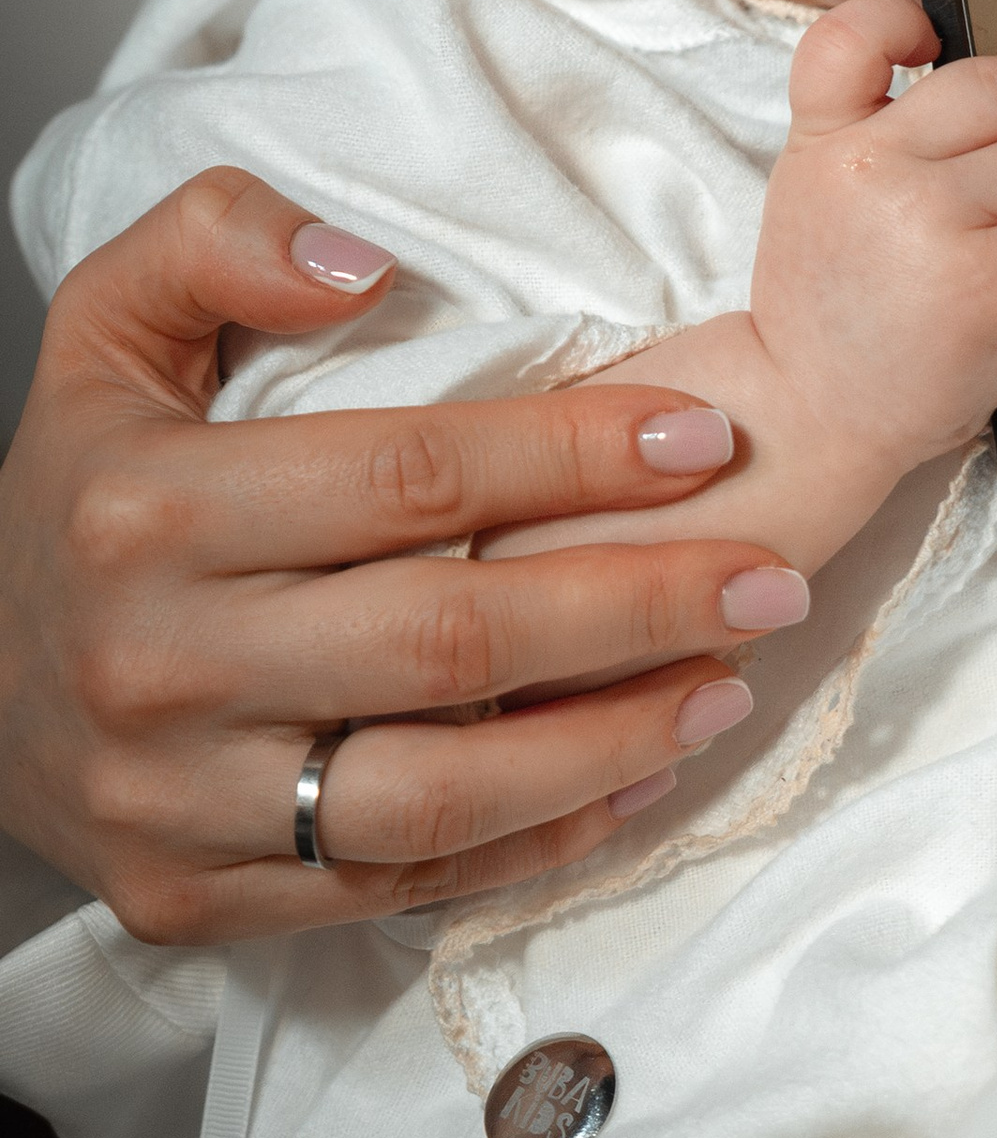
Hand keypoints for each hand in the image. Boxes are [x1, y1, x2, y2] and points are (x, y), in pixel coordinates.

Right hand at [0, 171, 812, 944]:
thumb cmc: (84, 493)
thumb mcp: (107, 327)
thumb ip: (215, 239)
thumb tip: (361, 262)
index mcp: (152, 507)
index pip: (412, 478)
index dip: (573, 456)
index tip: (703, 438)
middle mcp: (160, 661)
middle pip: (450, 641)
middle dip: (639, 607)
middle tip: (771, 577)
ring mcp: (177, 797)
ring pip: (436, 794)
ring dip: (609, 745)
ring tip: (729, 686)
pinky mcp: (195, 898)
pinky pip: (394, 886)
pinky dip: (530, 847)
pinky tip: (636, 783)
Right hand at [737, 0, 996, 559]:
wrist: (810, 418)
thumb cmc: (837, 312)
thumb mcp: (820, 200)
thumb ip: (877, 136)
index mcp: (824, 140)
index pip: (855, 32)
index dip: (905, 20)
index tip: (934, 48)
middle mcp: (871, 167)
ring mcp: (927, 221)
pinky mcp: (985, 283)